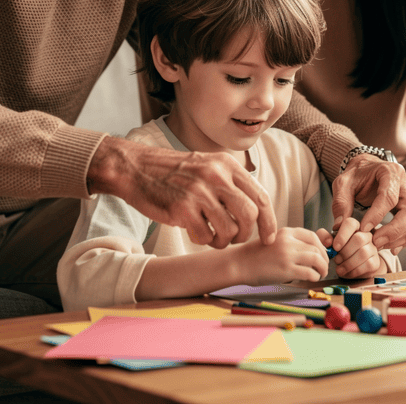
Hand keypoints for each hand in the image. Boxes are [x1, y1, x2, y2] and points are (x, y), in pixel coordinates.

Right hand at [88, 135, 277, 247]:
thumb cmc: (173, 172)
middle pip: (249, 215)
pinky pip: (205, 236)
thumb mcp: (207, 166)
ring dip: (224, 241)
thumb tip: (256, 211)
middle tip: (235, 238)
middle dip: (246, 234)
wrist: (136, 168)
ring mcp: (199, 192)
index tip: (269, 237)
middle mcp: (216, 176)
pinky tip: (195, 233)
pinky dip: (204, 241)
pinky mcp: (182, 208)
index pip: (260, 196)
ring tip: (213, 237)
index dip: (269, 221)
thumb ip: (230, 183)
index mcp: (226, 165)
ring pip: (229, 229)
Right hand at [233, 227, 328, 284]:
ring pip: (316, 259)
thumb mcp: (275, 241)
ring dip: (322, 268)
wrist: (240, 263)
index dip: (322, 246)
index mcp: (286, 232)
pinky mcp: (286, 269)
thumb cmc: (257, 255)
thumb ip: (292, 243)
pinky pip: (310, 272)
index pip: (312, 236)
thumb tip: (314, 252)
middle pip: (317, 248)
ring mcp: (287, 254)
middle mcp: (288, 241)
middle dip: (324, 259)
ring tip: (320, 274)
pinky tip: (311, 278)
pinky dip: (315, 276)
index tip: (322, 255)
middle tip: (323, 267)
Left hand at [319, 220, 389, 279]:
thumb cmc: (339, 251)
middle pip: (359, 239)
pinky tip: (347, 272)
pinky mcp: (375, 261)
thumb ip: (324, 237)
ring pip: (363, 253)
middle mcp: (366, 234)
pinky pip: (368, 265)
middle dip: (345, 252)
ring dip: (348, 263)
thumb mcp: (329, 242)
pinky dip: (354, 271)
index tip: (335, 247)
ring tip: (340, 268)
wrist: (351, 266)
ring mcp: (373, 248)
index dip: (342, 235)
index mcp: (353, 226)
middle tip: (336, 259)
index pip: (350, 223)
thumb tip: (328, 241)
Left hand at [331, 154, 405, 253]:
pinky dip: (402, 239)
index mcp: (390, 172)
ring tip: (378, 246)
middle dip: (393, 230)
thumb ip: (341, 202)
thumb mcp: (343, 183)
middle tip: (375, 242)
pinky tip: (389, 248)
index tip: (363, 229)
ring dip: (398, 237)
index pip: (389, 196)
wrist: (368, 169)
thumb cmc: (356, 175)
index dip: (377, 215)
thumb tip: (340, 226)